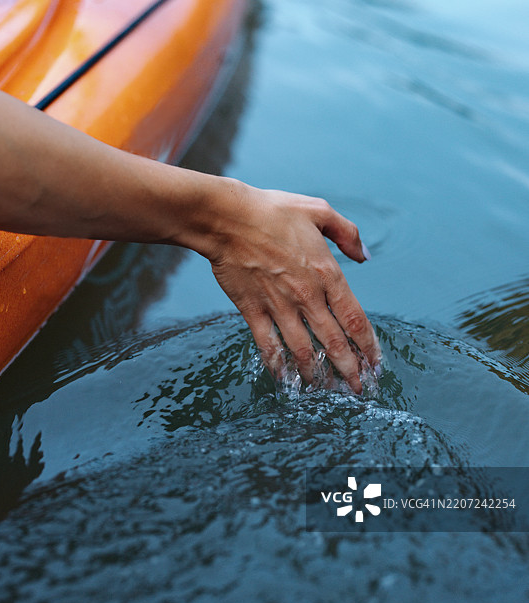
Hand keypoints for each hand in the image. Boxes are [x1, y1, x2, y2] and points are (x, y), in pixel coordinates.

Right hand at [208, 186, 380, 393]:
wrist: (227, 218)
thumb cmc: (272, 211)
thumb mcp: (319, 211)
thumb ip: (347, 233)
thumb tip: (365, 256)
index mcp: (327, 273)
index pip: (355, 319)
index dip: (368, 346)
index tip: (375, 364)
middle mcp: (307, 295)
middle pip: (334, 343)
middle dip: (349, 371)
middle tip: (359, 390)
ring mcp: (279, 306)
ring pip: (303, 351)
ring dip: (317, 375)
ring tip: (327, 392)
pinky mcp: (253, 311)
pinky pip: (268, 346)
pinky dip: (278, 366)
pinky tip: (285, 380)